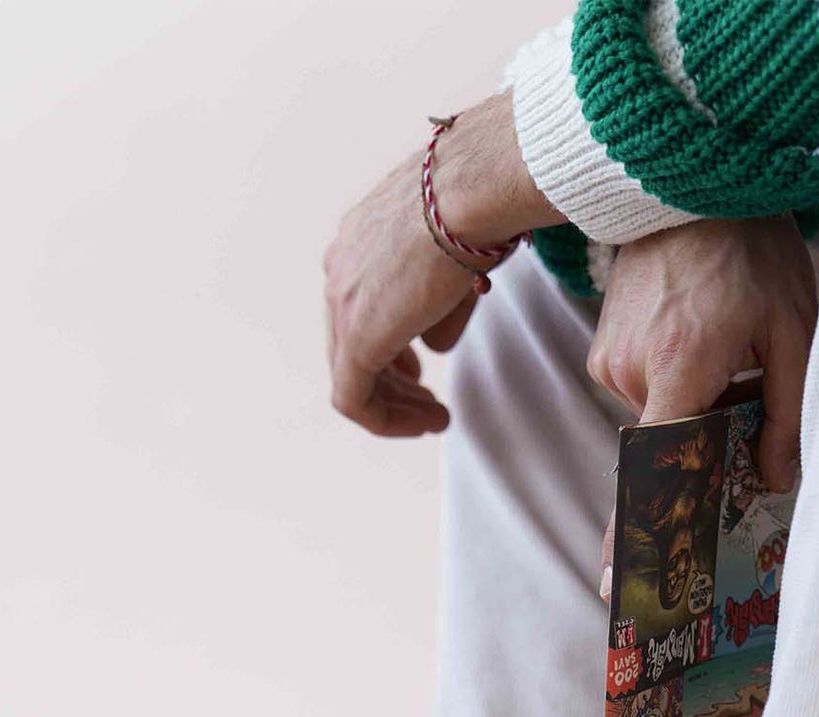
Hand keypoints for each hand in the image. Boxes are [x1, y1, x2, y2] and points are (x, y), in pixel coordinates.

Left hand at [323, 95, 559, 437]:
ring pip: (351, 376)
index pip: (360, 311)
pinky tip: (423, 424)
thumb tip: (435, 345)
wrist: (473, 189)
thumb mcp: (457, 257)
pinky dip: (385, 420)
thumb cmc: (479, 206)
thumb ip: (439, 306)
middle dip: (393, 384)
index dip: (390, 351)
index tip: (421, 373)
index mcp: (357, 242)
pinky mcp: (356, 336)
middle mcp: (339, 269)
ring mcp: (342, 301)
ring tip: (433, 420)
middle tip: (429, 406)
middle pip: (352, 345)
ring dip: (394, 406)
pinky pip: (354, 398)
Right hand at [587, 216, 816, 588]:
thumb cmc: (751, 250)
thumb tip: (772, 481)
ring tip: (730, 357)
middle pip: (668, 447)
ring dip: (695, 410)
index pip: (654, 465)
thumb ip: (786, 412)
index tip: (620, 581)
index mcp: (680, 364)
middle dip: (705, 448)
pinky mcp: (603, 349)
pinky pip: (644, 394)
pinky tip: (704, 344)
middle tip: (744, 411)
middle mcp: (631, 369)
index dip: (639, 528)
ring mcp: (609, 359)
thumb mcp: (792, 329)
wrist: (687, 180)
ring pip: (657, 420)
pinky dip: (676, 388)